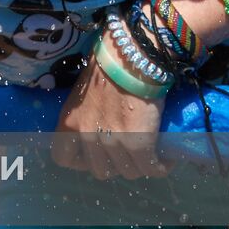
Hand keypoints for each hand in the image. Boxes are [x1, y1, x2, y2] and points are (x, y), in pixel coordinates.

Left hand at [51, 36, 169, 180]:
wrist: (131, 55)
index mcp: (70, 120)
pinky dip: (160, 167)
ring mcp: (112, 141)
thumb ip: (88, 112)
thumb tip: (100, 122)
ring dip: (138, 165)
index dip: (79, 161)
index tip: (94, 155)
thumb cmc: (109, 64)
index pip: (62, 157)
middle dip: (114, 164)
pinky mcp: (138, 143)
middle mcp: (87, 134)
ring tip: (149, 154)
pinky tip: (166, 160)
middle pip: (100, 170)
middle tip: (126, 151)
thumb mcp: (86, 91)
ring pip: (127, 172)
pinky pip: (150, 169)